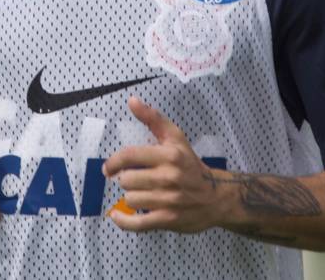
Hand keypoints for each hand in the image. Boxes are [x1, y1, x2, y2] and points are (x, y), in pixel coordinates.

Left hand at [103, 96, 221, 232]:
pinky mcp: (168, 220)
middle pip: (126, 180)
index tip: (108, 168)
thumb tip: (132, 100)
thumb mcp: (175, 138)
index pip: (129, 156)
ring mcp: (169, 200)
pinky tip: (118, 216)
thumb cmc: (190, 165)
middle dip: (126, 180)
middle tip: (135, 180)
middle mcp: (169, 177)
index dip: (113, 162)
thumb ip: (152, 118)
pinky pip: (136, 223)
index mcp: (169, 155)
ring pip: (130, 199)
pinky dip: (123, 221)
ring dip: (131, 197)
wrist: (216, 196)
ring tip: (141, 193)